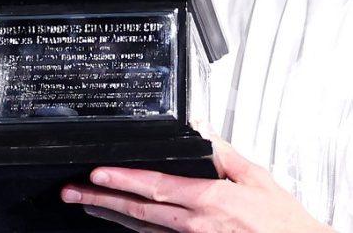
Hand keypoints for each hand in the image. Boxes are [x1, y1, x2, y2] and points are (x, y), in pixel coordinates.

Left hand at [61, 135, 332, 232]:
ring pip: (141, 229)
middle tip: (72, 191)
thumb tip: (201, 130)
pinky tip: (120, 221)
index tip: (97, 173)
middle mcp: (194, 227)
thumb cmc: (280, 221)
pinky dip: (135, 230)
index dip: (123, 180)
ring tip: (85, 204)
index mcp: (209, 202)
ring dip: (111, 215)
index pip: (156, 189)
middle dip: (101, 200)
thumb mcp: (256, 176)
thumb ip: (224, 153)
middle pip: (138, 212)